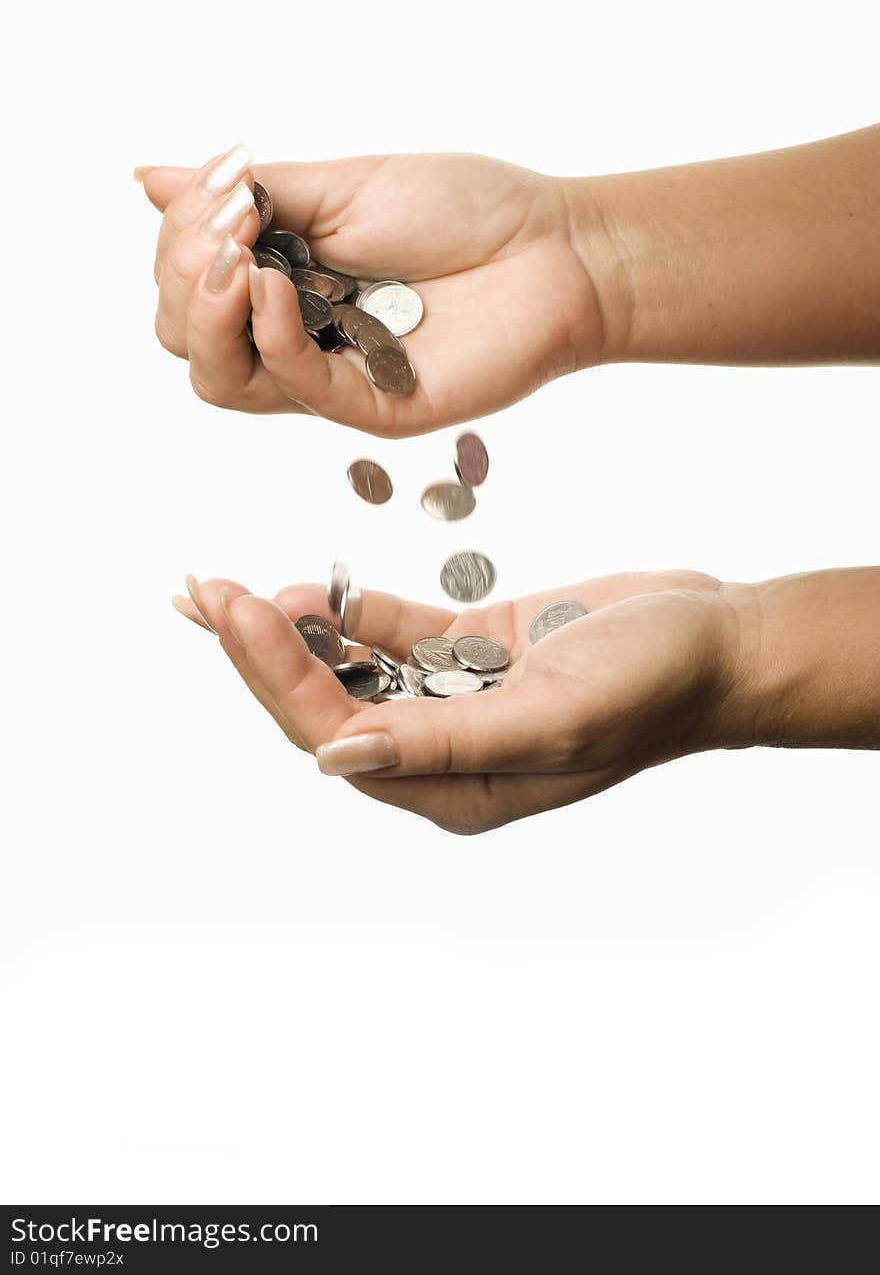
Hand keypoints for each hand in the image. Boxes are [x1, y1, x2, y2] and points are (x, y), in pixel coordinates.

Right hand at [141, 147, 603, 435]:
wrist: (558, 250)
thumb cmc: (468, 213)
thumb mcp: (344, 186)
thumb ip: (252, 194)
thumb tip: (150, 178)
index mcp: (280, 284)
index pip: (185, 287)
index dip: (182, 239)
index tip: (227, 183)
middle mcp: (292, 339)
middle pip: (186, 339)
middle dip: (184, 275)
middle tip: (227, 224)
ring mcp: (330, 379)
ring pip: (222, 378)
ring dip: (211, 312)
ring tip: (238, 258)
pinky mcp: (373, 406)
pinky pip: (295, 387)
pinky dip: (270, 333)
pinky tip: (275, 286)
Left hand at [173, 569, 752, 833]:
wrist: (722, 641)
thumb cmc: (655, 686)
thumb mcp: (551, 717)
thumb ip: (442, 741)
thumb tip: (337, 760)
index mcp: (459, 790)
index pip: (340, 737)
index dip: (277, 676)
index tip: (235, 606)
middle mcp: (449, 754)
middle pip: (329, 705)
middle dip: (261, 652)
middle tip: (202, 593)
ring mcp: (462, 700)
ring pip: (354, 670)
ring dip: (295, 632)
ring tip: (229, 591)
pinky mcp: (479, 653)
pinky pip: (398, 638)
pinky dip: (352, 614)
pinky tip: (308, 589)